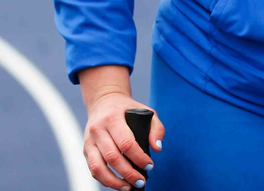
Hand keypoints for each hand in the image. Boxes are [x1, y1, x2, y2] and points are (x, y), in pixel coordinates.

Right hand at [79, 65, 163, 189]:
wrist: (103, 101)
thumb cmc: (128, 108)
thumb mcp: (146, 111)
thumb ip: (156, 128)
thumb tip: (157, 148)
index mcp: (113, 118)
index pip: (126, 142)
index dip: (139, 157)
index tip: (150, 166)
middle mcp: (98, 130)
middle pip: (112, 157)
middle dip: (128, 173)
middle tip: (141, 181)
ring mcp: (89, 141)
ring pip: (98, 167)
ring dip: (113, 181)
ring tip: (128, 188)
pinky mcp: (85, 149)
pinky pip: (92, 168)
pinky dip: (104, 179)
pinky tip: (117, 184)